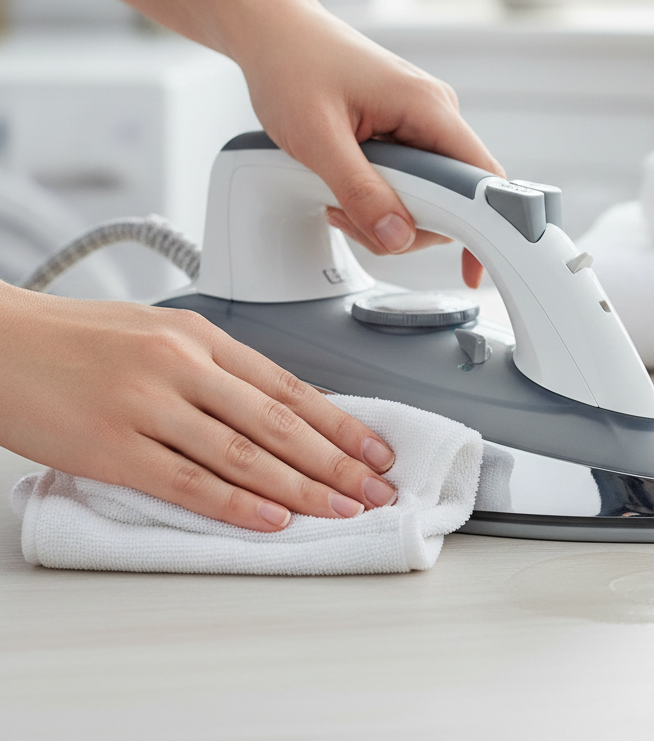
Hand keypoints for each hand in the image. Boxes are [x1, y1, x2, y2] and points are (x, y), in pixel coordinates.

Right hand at [0, 284, 397, 530]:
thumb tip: (275, 408)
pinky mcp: (112, 446)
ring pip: (242, 452)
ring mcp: (148, 404)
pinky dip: (235, 503)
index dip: (339, 422)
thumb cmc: (79, 338)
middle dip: (336, 460)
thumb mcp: (158, 333)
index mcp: (200, 335)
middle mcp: (183, 365)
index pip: (288, 385)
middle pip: (278, 420)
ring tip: (342, 510)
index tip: (374, 450)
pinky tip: (271, 519)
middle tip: (375, 489)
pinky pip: (186, 480)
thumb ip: (215, 368)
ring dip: (300, 488)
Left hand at [235, 8, 504, 287]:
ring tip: (338, 198)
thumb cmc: (292, 65)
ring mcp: (420, 123)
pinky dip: (378, 198)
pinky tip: (343, 188)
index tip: (472, 269)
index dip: (486, 227)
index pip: (481, 177)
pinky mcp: (404, 132)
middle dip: (405, 223)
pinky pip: (409, 182)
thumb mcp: (317, 138)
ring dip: (384, 213)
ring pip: (427, 196)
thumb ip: (360, 191)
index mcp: (428, 106)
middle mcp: (435, 113)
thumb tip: (397, 235)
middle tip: (352, 216)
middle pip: (452, 198)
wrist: (273, 32)